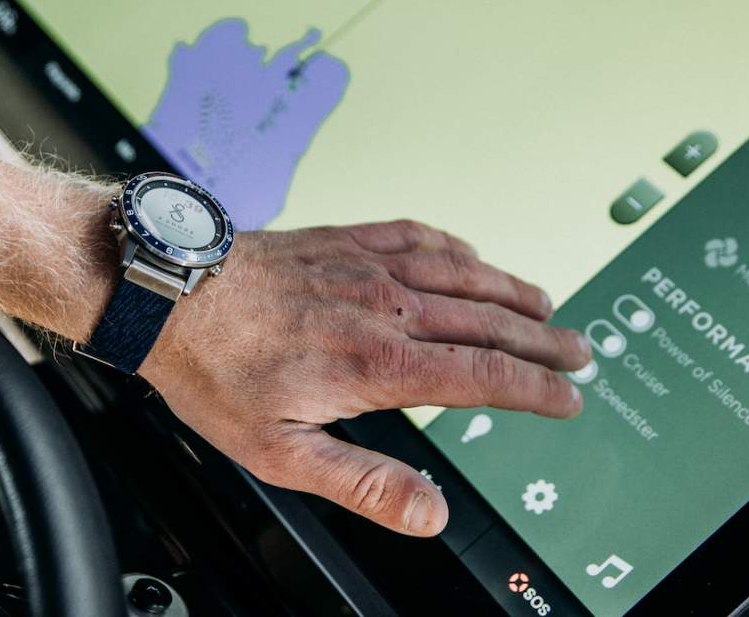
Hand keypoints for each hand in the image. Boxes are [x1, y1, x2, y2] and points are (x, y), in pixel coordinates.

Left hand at [139, 219, 591, 536]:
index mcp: (376, 363)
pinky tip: (467, 253)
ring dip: (511, 289)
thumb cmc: (213, 369)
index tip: (568, 398)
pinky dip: (455, 247)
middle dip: (542, 339)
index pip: (481, 375)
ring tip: (546, 303)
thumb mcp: (280, 453)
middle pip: (487, 320)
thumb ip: (362, 481)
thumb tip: (429, 513)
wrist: (166, 290)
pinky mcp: (341, 239)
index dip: (534, 389)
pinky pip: (415, 236)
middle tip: (582, 350)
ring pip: (461, 274)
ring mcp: (364, 266)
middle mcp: (383, 306)